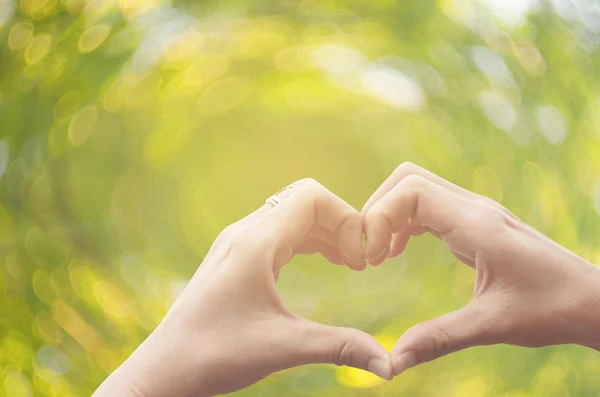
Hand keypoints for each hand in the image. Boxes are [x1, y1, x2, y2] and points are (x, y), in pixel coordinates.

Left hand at [94, 179, 391, 396]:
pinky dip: (306, 241)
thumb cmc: (213, 355)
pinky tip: (322, 263)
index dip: (346, 218)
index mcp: (255, 242)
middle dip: (340, 224)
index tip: (361, 259)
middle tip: (359, 263)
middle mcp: (244, 233)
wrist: (163, 370)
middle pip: (304, 200)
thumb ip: (339, 347)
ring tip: (348, 264)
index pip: (312, 196)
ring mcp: (237, 243)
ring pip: (291, 216)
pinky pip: (279, 232)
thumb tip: (389, 366)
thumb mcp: (282, 347)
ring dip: (324, 232)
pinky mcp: (235, 258)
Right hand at [361, 163, 599, 375]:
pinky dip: (404, 222)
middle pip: (408, 179)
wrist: (590, 300)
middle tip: (368, 252)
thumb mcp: (492, 325)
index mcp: (476, 224)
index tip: (372, 257)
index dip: (380, 216)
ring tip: (378, 255)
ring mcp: (475, 212)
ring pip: (416, 188)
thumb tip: (392, 362)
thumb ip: (439, 338)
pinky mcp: (475, 223)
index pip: (411, 190)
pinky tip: (398, 252)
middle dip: (378, 209)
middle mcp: (474, 208)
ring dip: (389, 214)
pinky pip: (428, 206)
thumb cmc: (550, 308)